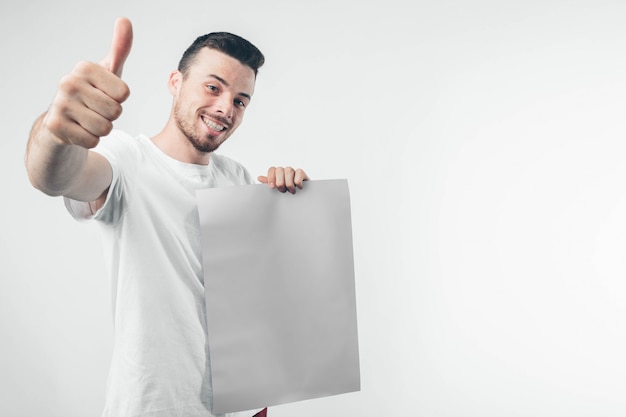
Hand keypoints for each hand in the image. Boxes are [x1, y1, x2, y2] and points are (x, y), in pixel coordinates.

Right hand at [43, 17, 132, 148]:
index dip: (119, 99)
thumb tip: (125, 20)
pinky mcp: (55, 127)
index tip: (105, 95)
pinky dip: (90, 140)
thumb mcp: (108, 72)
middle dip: (111, 116)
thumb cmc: (93, 94)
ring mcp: (59, 104)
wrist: (63, 121)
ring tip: (88, 120)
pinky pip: (92, 141)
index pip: (124, 93)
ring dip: (101, 129)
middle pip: (115, 111)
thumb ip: (120, 49)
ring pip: (105, 128)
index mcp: (84, 67)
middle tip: (96, 110)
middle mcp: (68, 82)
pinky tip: (79, 131)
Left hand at [258, 167, 308, 193]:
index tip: (272, 187)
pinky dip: (298, 182)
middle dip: (280, 182)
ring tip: (291, 191)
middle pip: (279, 169)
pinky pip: (299, 173)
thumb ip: (269, 183)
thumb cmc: (288, 192)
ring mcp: (294, 171)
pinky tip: (299, 187)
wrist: (302, 198)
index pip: (272, 169)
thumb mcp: (277, 189)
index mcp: (277, 173)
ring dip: (289, 183)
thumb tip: (259, 178)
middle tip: (283, 191)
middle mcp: (285, 171)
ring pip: (288, 170)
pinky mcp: (302, 173)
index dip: (271, 178)